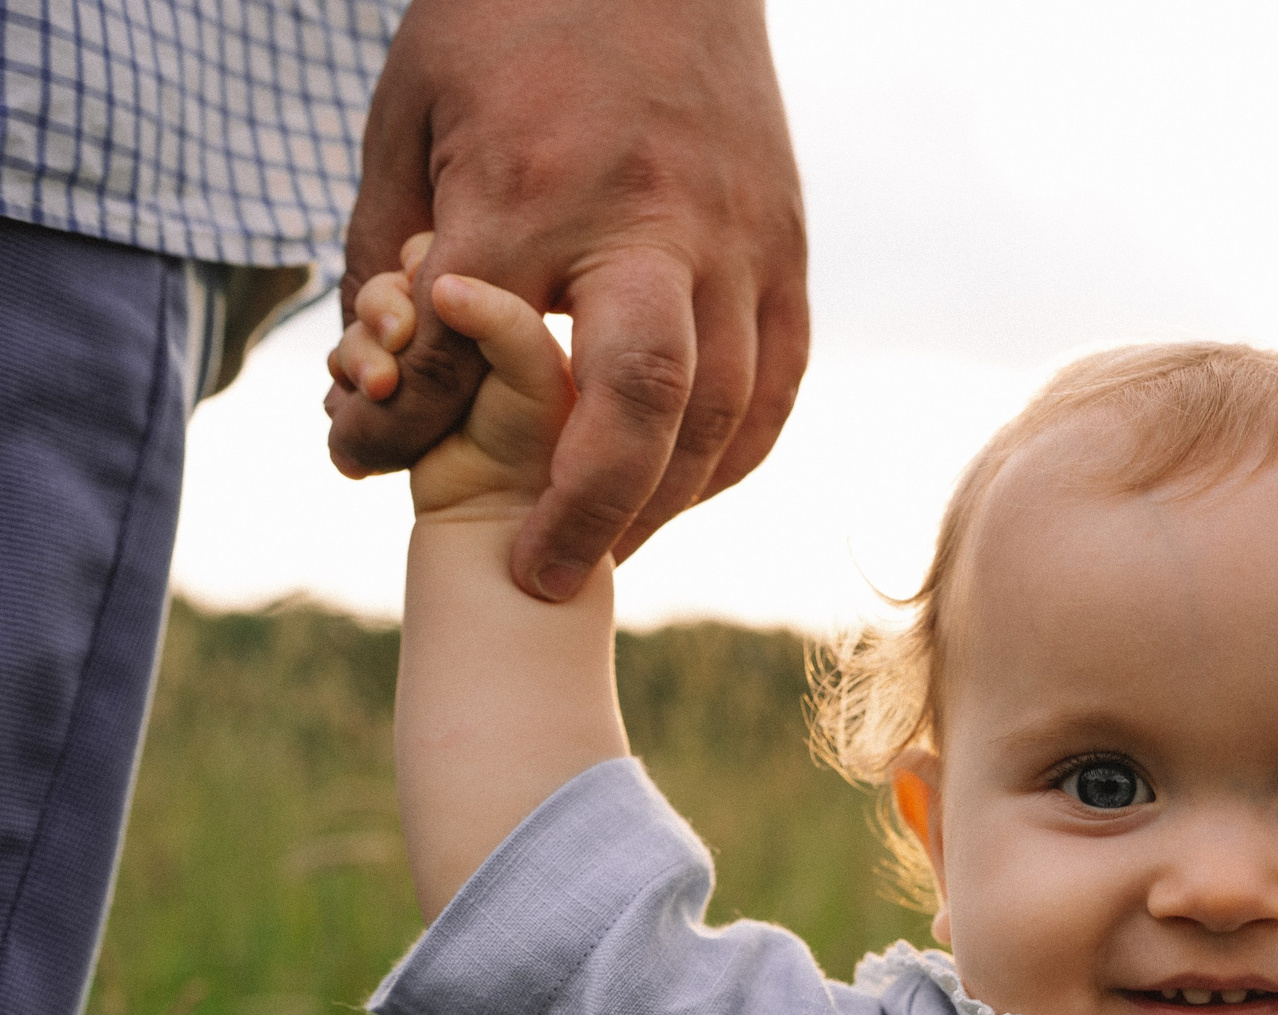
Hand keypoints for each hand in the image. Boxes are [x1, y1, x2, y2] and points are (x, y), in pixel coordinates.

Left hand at [323, 0, 807, 600]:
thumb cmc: (509, 26)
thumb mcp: (409, 117)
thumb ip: (390, 256)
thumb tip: (371, 403)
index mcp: (540, 181)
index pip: (472, 341)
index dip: (411, 414)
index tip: (369, 455)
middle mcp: (656, 221)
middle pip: (641, 397)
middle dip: (589, 505)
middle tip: (539, 575)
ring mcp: (740, 241)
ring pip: (723, 411)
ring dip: (662, 501)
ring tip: (599, 548)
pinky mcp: (787, 253)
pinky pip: (774, 387)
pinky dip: (727, 458)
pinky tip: (674, 490)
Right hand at [334, 247, 575, 526]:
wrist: (494, 526)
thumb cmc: (535, 448)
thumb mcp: (534, 372)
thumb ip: (501, 320)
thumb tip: (443, 286)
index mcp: (507, 305)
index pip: (446, 253)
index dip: (424, 270)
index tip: (430, 300)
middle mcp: (465, 332)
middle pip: (395, 285)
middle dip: (382, 312)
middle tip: (393, 346)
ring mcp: (425, 368)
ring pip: (365, 330)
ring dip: (356, 354)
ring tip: (376, 391)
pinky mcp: (393, 403)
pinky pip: (346, 374)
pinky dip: (344, 391)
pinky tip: (357, 413)